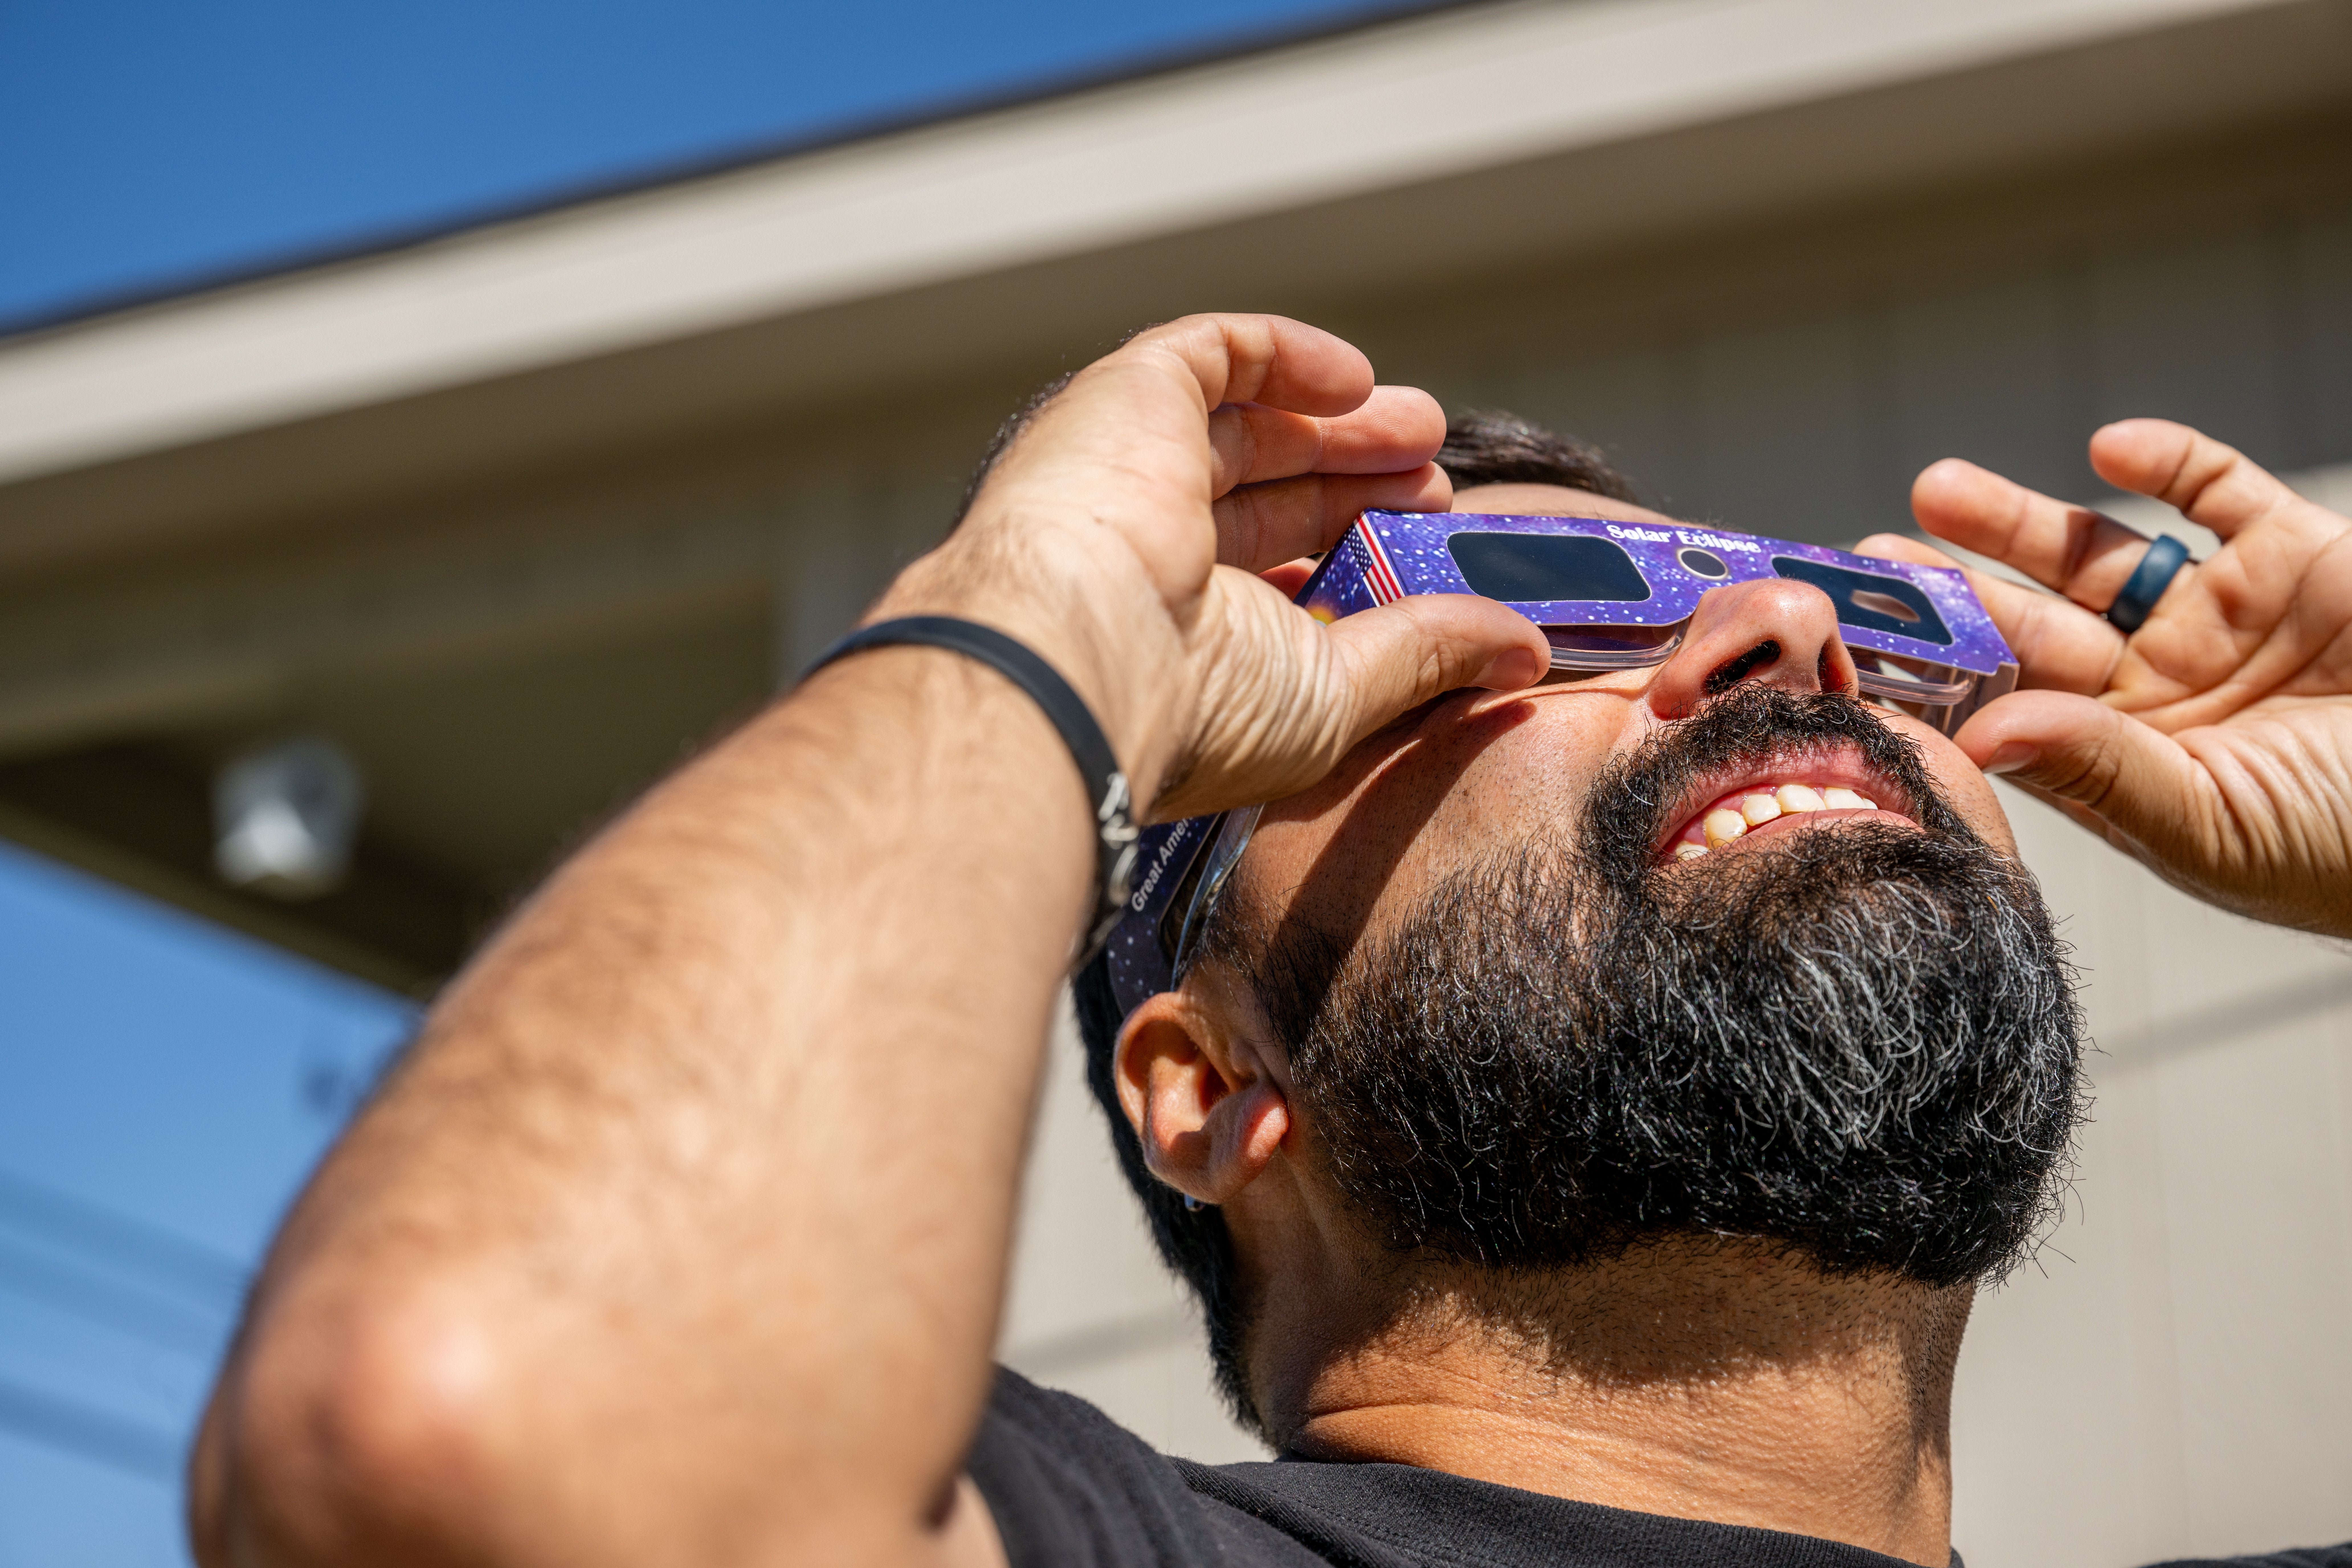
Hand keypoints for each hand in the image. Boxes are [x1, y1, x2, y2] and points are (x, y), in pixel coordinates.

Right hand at [876, 315, 1547, 819]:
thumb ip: (1426, 655)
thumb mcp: (1338, 693)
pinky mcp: (1125, 398)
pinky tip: (1355, 379)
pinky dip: (1284, 355)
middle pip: (1268, 492)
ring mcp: (1128, 468)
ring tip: (1424, 427)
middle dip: (1357, 480)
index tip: (1429, 542)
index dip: (1355, 549)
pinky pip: (1210, 353)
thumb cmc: (1194, 704)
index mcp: (1179, 627)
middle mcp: (1145, 547)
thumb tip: (1523, 650)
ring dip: (1338, 422)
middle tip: (1436, 480)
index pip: (1274, 573)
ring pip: (1245, 423)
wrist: (1080, 653)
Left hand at [1860, 420, 2351, 935]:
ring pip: (2098, 555)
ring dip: (2018, 521)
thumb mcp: (2218, 823)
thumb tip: (1981, 740)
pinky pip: (2218, 491)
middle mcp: (2157, 683)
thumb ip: (2102, 775)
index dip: (1936, 676)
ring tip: (1935, 491)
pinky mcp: (2296, 555)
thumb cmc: (2349, 850)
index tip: (1857, 648)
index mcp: (2125, 756)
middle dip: (1952, 591)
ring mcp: (2223, 615)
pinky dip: (2169, 463)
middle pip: (2031, 625)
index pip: (2007, 706)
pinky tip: (2111, 450)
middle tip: (1865, 559)